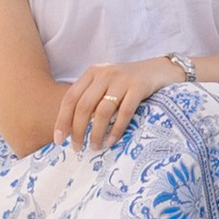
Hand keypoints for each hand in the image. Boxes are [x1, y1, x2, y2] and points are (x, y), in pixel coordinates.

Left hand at [53, 56, 183, 148]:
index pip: (71, 97)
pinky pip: (124, 112)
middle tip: (77, 148)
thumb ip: (92, 98)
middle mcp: (105, 73)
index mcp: (93, 72)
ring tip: (95, 147)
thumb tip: (72, 129)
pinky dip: (116, 129)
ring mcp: (122, 79)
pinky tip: (112, 141)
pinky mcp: (139, 86)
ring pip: (102, 110)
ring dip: (96, 133)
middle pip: (84, 105)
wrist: (160, 70)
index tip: (59, 140)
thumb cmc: (129, 83)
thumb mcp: (107, 84)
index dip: (62, 120)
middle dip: (77, 130)